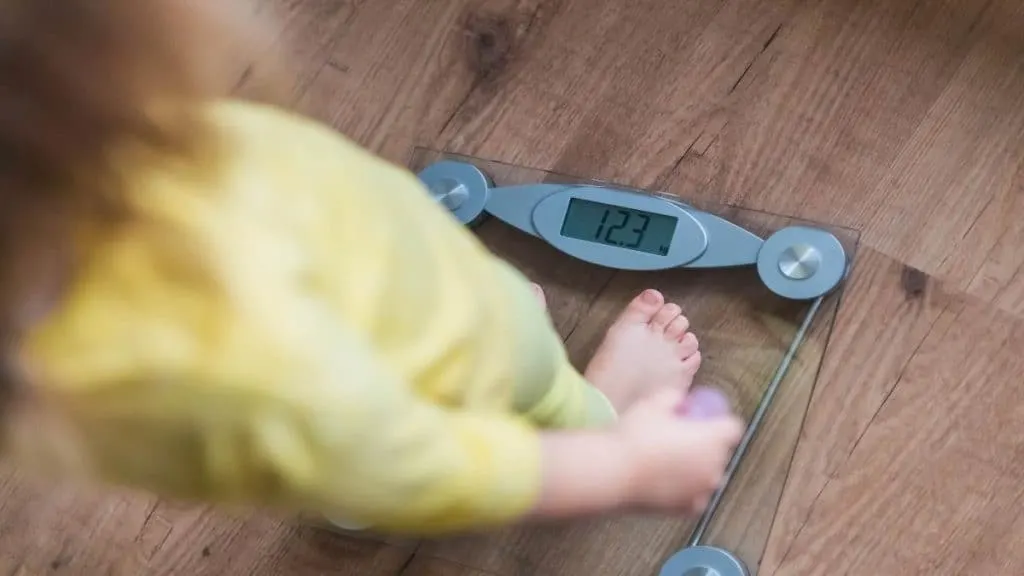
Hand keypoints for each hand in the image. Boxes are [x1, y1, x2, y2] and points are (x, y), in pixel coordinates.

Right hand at [613, 387, 743, 514]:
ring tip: (672, 461)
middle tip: (681, 438)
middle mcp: (714, 466)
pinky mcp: (688, 509)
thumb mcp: (653, 404)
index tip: (703, 420)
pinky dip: (689, 490)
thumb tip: (680, 399)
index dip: (719, 422)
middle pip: (722, 452)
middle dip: (708, 444)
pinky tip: (670, 481)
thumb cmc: (635, 435)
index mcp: (713, 438)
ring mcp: (703, 490)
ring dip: (699, 467)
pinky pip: (696, 496)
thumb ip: (674, 397)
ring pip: (710, 475)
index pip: (733, 427)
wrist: (615, 473)